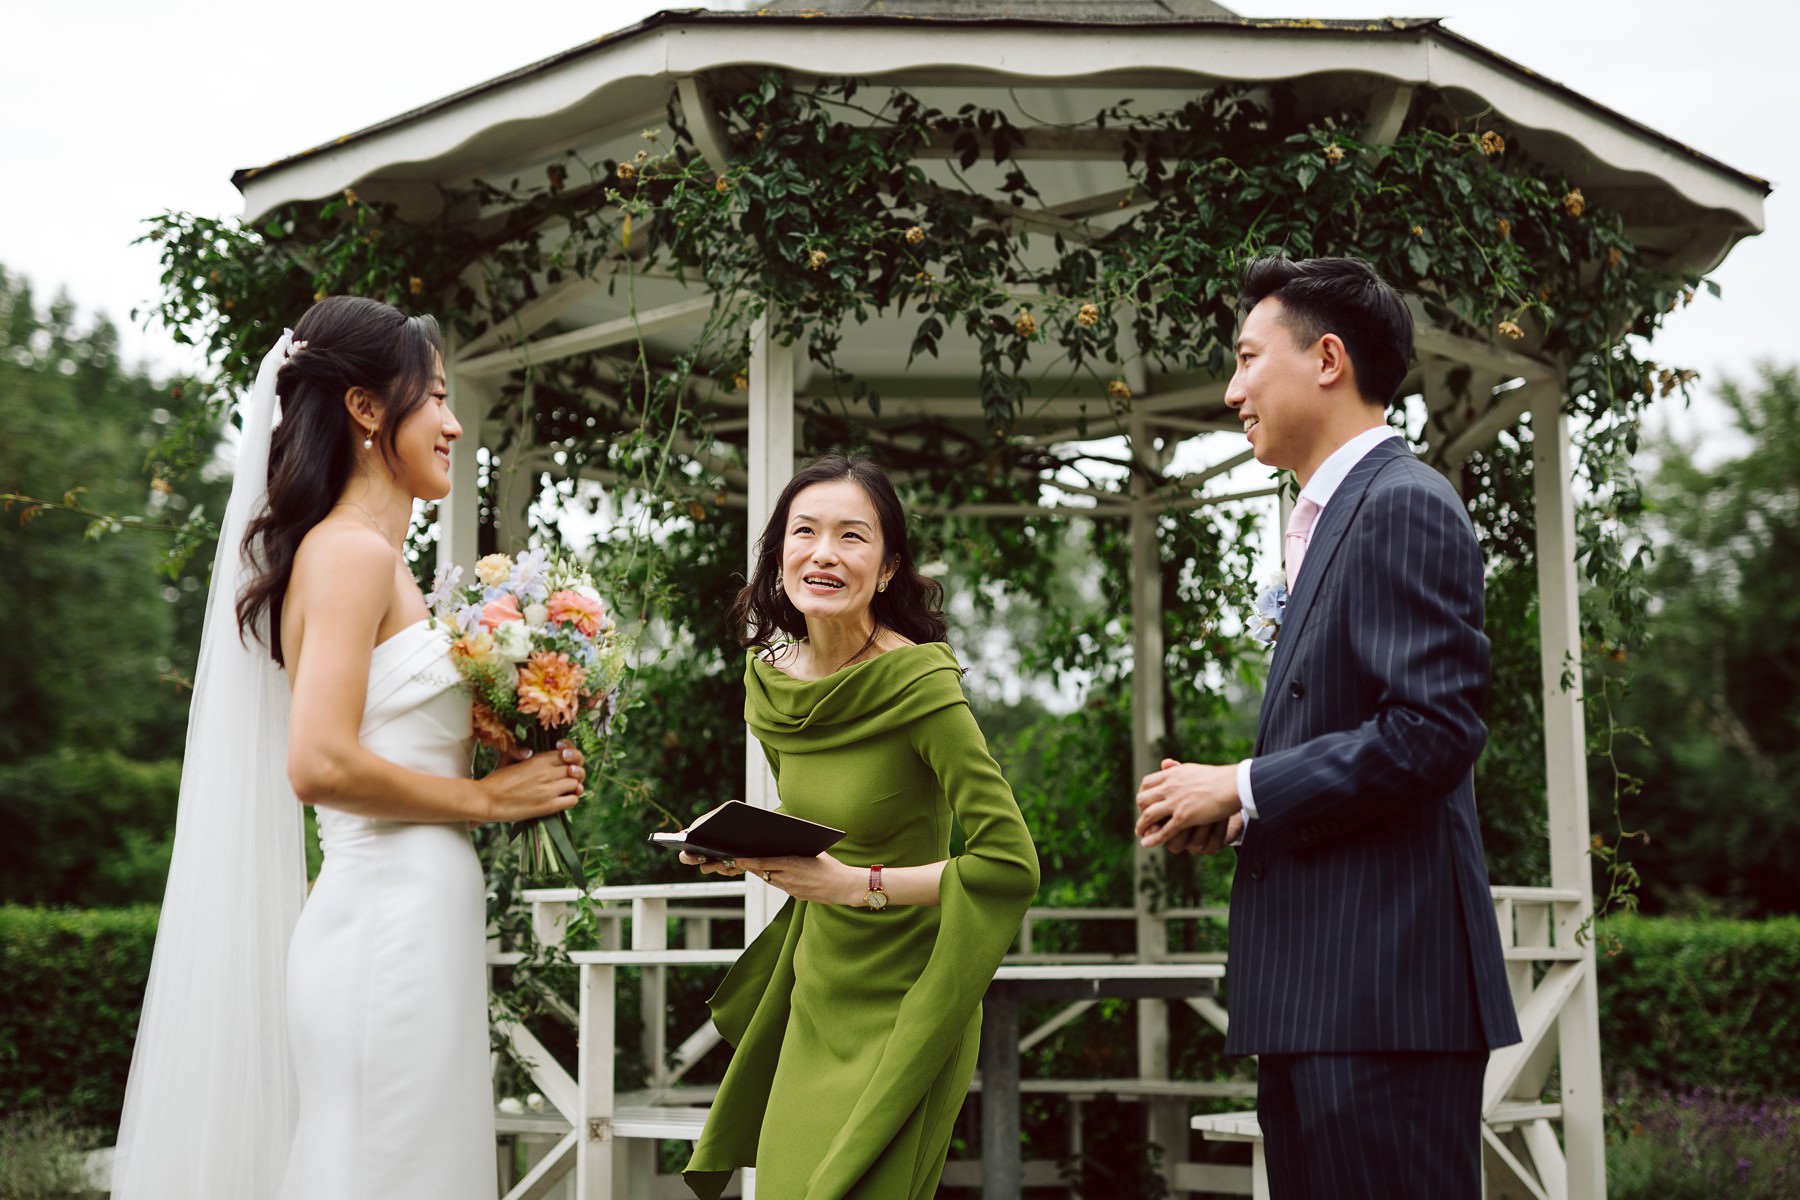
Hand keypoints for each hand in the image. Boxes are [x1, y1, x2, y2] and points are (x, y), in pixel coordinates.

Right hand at [475, 740, 583, 823]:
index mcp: (539, 759)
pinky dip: (572, 798)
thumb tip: (529, 751)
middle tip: (568, 776)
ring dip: (574, 786)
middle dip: (575, 772)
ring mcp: (549, 790)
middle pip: (576, 768)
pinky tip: (564, 798)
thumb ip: (520, 751)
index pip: (569, 753)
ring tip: (566, 788)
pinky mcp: (548, 806)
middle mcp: (547, 773)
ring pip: (576, 783)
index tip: (566, 760)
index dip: (571, 756)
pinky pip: (572, 800)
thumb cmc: (495, 780)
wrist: (486, 800)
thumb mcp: (507, 758)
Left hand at [681, 851, 860, 903]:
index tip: (731, 857)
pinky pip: (778, 884)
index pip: (763, 862)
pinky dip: (771, 876)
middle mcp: (788, 878)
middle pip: (761, 871)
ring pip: (767, 877)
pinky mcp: (794, 895)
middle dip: (745, 865)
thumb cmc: (832, 866)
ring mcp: (791, 889)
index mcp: (792, 864)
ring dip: (756, 870)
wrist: (846, 888)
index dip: (745, 860)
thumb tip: (778, 840)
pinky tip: (764, 871)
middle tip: (725, 860)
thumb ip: (794, 848)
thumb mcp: (813, 851)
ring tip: (740, 863)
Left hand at [1135, 757, 1240, 851]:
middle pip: (1143, 799)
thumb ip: (1176, 768)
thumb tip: (1165, 763)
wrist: (1234, 785)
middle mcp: (1170, 787)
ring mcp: (1176, 802)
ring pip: (1149, 816)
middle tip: (1144, 819)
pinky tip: (1147, 844)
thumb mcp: (1191, 768)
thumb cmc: (1217, 777)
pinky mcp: (1185, 817)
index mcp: (1172, 774)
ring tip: (1140, 833)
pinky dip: (1153, 838)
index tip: (1145, 803)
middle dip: (1140, 810)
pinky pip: (1164, 830)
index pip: (1146, 784)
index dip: (1143, 794)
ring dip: (1141, 826)